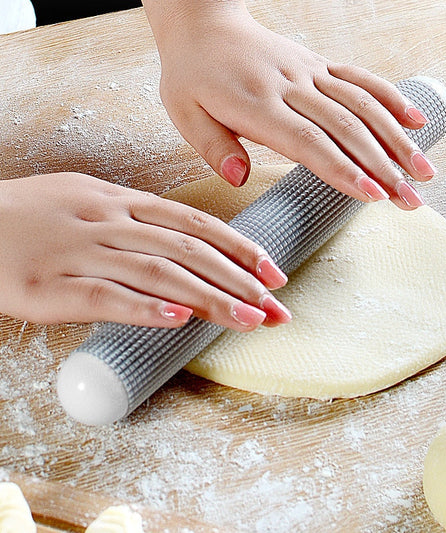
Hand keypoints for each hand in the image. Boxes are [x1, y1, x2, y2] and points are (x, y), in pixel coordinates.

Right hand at [0, 173, 290, 330]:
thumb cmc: (36, 216)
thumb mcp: (91, 200)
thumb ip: (139, 221)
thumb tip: (188, 246)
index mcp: (121, 202)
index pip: (195, 224)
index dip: (239, 248)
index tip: (273, 271)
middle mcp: (108, 223)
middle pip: (187, 251)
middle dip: (239, 280)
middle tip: (276, 307)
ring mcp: (79, 254)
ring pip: (157, 274)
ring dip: (208, 297)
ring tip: (247, 319)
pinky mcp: (49, 288)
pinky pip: (104, 298)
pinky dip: (145, 308)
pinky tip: (179, 319)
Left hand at [143, 0, 435, 209]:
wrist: (203, 23)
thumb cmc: (192, 74)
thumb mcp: (184, 113)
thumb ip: (213, 145)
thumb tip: (239, 177)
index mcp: (257, 105)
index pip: (309, 141)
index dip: (343, 169)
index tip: (374, 195)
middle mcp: (291, 87)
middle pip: (346, 129)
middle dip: (384, 167)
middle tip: (412, 200)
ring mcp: (309, 72)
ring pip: (362, 105)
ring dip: (398, 140)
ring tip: (425, 171)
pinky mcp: (319, 64)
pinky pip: (360, 78)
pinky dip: (391, 98)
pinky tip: (416, 119)